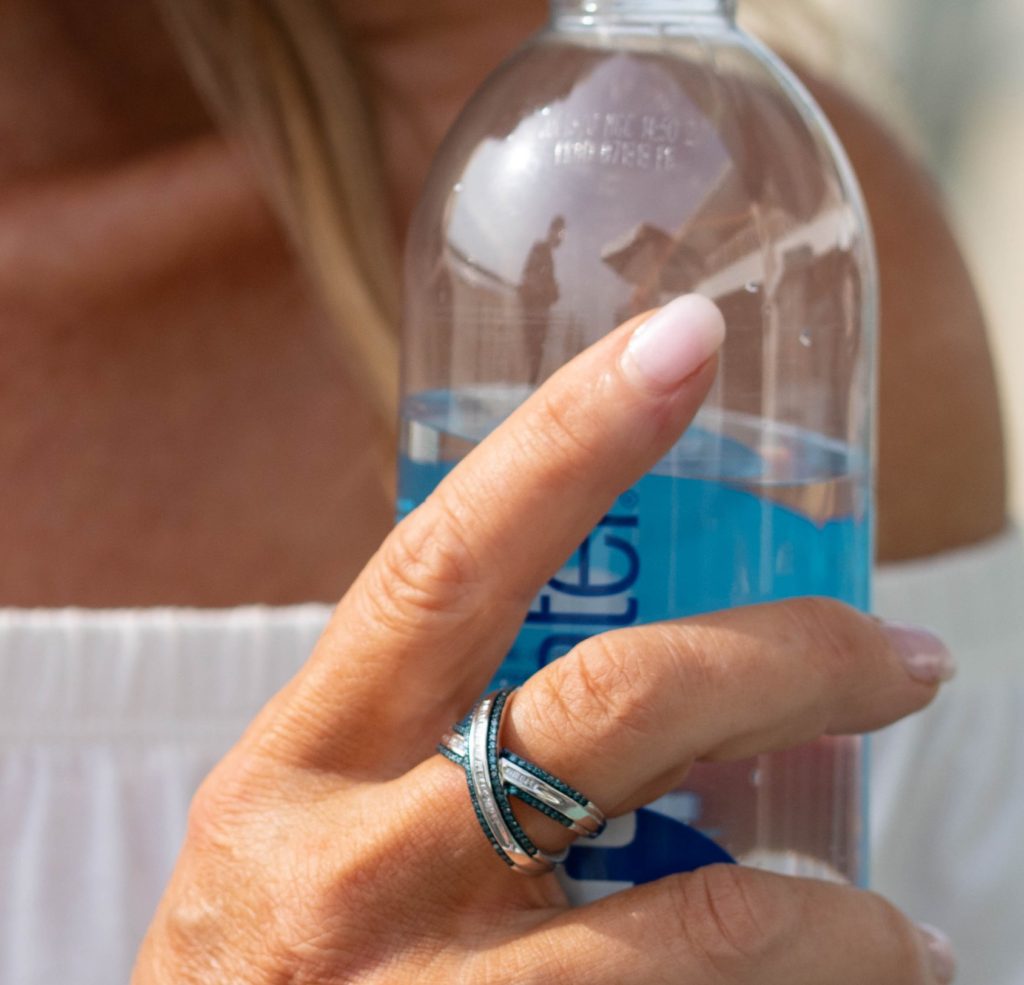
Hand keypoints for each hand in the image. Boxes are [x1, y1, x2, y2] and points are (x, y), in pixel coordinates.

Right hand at [133, 296, 955, 983]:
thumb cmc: (265, 955)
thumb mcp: (305, 814)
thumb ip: (418, 727)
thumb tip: (594, 655)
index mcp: (304, 755)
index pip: (446, 560)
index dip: (569, 440)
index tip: (682, 343)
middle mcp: (352, 863)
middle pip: (604, 709)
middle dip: (777, 663)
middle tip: (897, 653)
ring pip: (690, 920)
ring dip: (830, 910)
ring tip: (901, 921)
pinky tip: (836, 984)